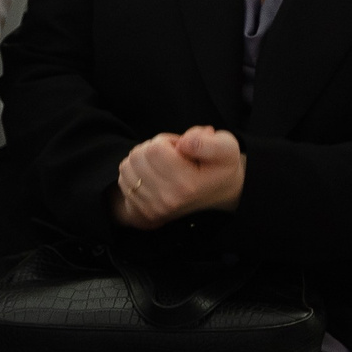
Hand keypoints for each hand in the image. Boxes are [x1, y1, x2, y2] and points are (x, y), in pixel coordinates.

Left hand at [112, 127, 243, 228]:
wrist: (218, 199)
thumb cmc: (220, 168)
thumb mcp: (227, 149)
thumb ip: (209, 143)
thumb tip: (184, 142)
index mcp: (188, 184)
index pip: (156, 149)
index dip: (169, 141)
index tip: (183, 149)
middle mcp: (169, 199)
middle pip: (139, 154)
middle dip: (154, 148)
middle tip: (174, 156)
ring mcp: (154, 207)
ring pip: (128, 164)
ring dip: (143, 159)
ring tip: (165, 165)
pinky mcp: (143, 211)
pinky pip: (124, 178)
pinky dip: (136, 172)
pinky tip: (156, 176)